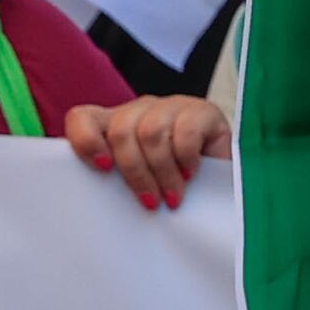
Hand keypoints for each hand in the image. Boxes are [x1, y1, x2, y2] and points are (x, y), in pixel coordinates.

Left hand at [63, 91, 220, 211]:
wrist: (226, 190)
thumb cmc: (174, 191)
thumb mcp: (137, 187)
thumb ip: (113, 184)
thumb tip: (92, 201)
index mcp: (115, 126)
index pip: (82, 118)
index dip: (86, 141)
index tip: (104, 169)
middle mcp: (140, 111)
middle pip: (121, 130)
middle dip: (135, 172)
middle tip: (150, 202)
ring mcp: (172, 107)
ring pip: (151, 131)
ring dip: (162, 172)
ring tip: (173, 197)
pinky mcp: (203, 111)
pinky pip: (185, 131)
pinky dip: (185, 159)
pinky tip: (192, 174)